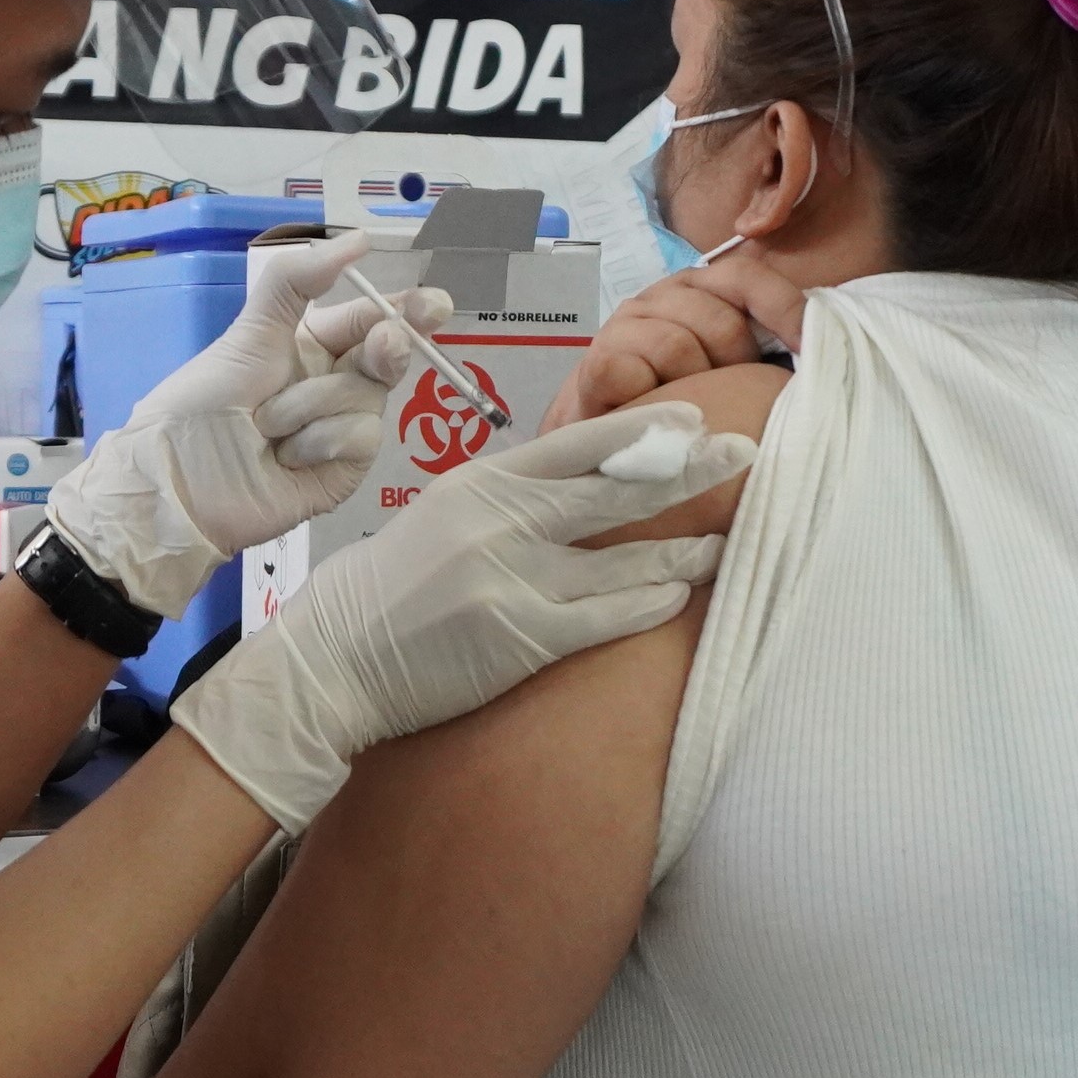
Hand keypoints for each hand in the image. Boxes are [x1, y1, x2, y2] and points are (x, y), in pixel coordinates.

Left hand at [44, 230, 448, 619]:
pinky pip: (360, 437)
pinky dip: (319, 442)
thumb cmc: (204, 402)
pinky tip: (286, 457)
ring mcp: (344, 428)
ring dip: (311, 406)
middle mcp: (334, 381)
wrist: (181, 481)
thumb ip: (297, 280)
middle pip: (387, 354)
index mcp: (311, 344)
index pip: (369, 317)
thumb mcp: (249, 332)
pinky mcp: (347, 470)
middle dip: (390, 347)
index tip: (432, 303)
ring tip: (267, 426)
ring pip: (368, 395)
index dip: (404, 307)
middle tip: (386, 344)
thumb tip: (359, 239)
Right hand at [173, 406, 754, 832]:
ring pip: (625, 559)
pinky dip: (648, 605)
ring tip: (727, 542)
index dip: (641, 431)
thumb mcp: (440, 516)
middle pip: (616, 490)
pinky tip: (678, 596)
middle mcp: (502, 521)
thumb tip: (577, 486)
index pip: (578, 445)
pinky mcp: (522, 636)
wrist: (334, 660)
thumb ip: (505, 499)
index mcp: (480, 482)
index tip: (691, 417)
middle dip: (688, 469)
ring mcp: (514, 579)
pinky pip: (606, 619)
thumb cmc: (384, 590)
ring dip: (684, 551)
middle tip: (743, 453)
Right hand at [550, 250, 807, 427]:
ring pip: (678, 344)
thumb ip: (770, 343)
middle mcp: (662, 297)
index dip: (784, 308)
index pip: (747, 277)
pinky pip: (634, 368)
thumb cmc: (685, 401)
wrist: (612, 442)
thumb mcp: (736, 367)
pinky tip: (655, 409)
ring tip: (691, 409)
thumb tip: (822, 342)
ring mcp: (625, 326)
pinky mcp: (598, 361)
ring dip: (693, 387)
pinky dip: (652, 395)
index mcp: (701, 289)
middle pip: (719, 317)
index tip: (809, 350)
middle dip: (734, 363)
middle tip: (728, 393)